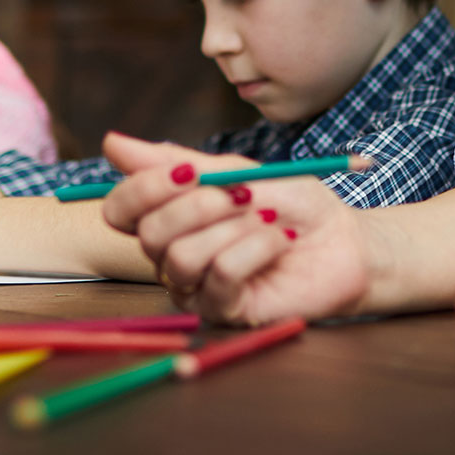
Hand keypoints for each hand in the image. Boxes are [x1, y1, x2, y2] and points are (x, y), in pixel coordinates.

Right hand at [99, 132, 367, 324]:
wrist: (343, 239)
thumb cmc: (293, 205)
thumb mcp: (236, 171)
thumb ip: (178, 162)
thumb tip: (111, 142)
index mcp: (170, 219)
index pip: (121, 210)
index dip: (144, 188)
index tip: (187, 170)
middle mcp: (172, 257)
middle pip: (150, 233)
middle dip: (201, 205)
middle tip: (243, 194)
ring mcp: (196, 288)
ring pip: (183, 257)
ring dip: (233, 228)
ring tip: (268, 221)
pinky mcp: (226, 311)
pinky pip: (220, 276)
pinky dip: (255, 249)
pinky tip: (280, 243)